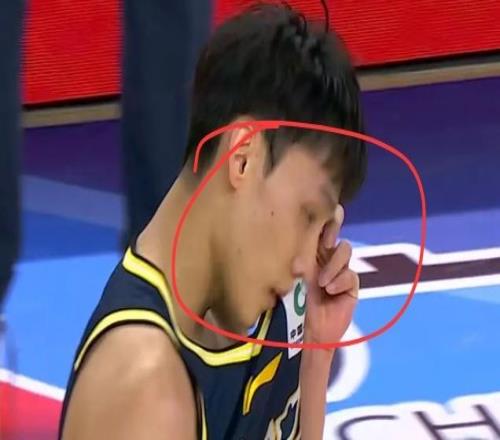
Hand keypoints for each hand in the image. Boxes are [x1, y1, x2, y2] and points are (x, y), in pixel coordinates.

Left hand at [303, 205, 358, 347]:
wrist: (305, 331)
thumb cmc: (292, 301)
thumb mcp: (295, 273)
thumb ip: (300, 253)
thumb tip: (301, 235)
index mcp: (307, 249)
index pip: (317, 224)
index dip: (321, 217)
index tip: (316, 222)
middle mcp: (324, 254)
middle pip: (335, 229)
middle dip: (332, 230)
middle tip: (325, 243)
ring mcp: (339, 268)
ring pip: (344, 249)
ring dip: (333, 264)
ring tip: (322, 282)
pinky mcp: (350, 284)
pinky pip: (350, 274)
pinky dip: (340, 280)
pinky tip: (330, 290)